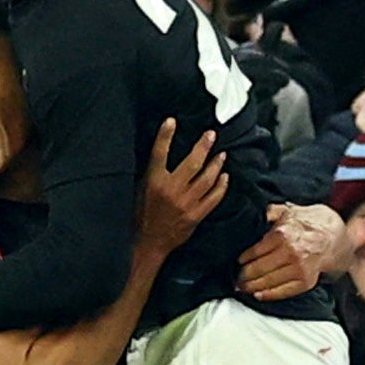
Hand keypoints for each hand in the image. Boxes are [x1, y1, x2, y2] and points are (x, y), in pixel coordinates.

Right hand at [137, 118, 224, 253]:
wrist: (148, 243)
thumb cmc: (141, 216)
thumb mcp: (139, 191)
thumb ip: (151, 174)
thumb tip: (160, 154)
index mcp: (153, 182)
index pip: (159, 153)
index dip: (165, 136)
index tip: (171, 121)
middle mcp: (171, 190)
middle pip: (192, 163)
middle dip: (203, 146)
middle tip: (211, 135)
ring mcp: (186, 203)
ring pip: (206, 179)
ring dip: (216, 164)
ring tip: (221, 154)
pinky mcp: (196, 215)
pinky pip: (213, 198)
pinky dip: (221, 186)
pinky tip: (225, 177)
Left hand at [238, 203, 345, 300]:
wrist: (331, 236)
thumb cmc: (305, 224)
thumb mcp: (286, 212)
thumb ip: (268, 213)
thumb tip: (252, 216)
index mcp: (282, 235)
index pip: (254, 252)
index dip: (243, 259)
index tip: (237, 263)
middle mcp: (290, 253)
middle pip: (258, 269)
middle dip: (243, 276)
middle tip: (236, 279)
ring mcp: (299, 269)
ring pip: (268, 282)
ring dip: (252, 286)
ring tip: (242, 287)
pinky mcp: (306, 281)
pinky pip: (283, 291)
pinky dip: (269, 294)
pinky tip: (258, 294)